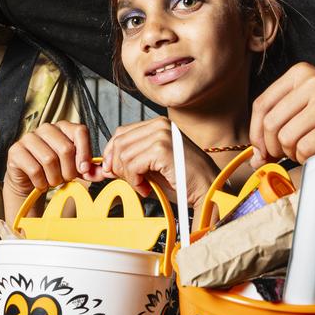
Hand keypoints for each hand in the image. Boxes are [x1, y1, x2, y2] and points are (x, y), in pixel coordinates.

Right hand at [4, 121, 97, 200]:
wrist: (30, 182)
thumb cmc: (55, 171)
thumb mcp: (75, 169)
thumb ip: (90, 169)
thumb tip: (103, 172)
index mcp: (64, 127)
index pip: (80, 131)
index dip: (85, 153)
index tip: (84, 170)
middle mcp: (46, 128)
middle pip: (66, 148)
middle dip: (69, 171)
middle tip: (66, 179)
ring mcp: (29, 138)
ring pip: (49, 160)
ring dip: (54, 178)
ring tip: (53, 181)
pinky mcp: (15, 151)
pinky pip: (34, 169)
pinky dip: (41, 182)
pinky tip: (41, 183)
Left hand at [101, 117, 217, 209]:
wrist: (208, 190)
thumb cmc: (184, 181)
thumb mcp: (152, 167)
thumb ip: (130, 162)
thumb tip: (106, 166)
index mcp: (158, 125)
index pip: (121, 132)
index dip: (112, 153)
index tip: (113, 171)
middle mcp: (159, 125)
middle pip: (119, 142)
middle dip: (118, 167)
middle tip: (133, 182)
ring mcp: (161, 135)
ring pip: (123, 155)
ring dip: (128, 176)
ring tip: (143, 186)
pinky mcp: (162, 149)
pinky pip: (133, 165)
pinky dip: (135, 181)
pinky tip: (147, 188)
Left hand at [250, 62, 314, 164]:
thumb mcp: (303, 103)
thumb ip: (277, 123)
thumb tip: (255, 159)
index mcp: (299, 73)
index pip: (262, 105)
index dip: (256, 133)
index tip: (260, 150)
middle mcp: (313, 82)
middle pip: (271, 123)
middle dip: (273, 147)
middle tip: (283, 154)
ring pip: (287, 138)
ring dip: (291, 153)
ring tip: (303, 150)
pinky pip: (306, 148)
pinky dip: (305, 158)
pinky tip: (314, 154)